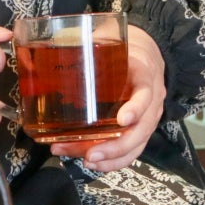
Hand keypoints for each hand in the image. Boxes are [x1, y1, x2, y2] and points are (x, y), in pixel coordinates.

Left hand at [50, 27, 167, 172]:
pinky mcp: (139, 130)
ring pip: (135, 146)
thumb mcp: (112, 40)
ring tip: (84, 161)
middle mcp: (152, 102)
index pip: (146, 96)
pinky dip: (112, 161)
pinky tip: (92, 164)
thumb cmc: (125, 48)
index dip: (136, 109)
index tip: (122, 120)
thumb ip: (89, 43)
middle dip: (115, 147)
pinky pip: (130, 151)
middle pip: (140, 132)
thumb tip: (52, 44)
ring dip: (110, 158)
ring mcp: (147, 119)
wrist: (149, 54)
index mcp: (145, 76)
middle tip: (90, 154)